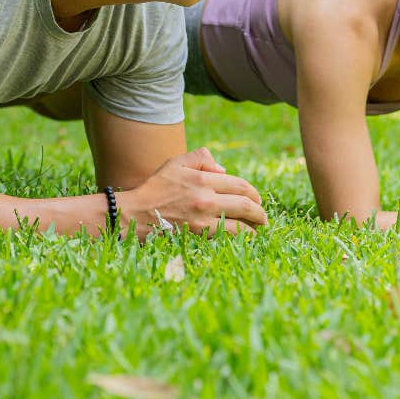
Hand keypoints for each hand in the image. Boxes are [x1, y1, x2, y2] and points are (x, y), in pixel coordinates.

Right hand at [117, 148, 266, 236]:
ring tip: (258, 230)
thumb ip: (201, 159)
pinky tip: (243, 240)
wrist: (136, 214)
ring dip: (254, 228)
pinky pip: (227, 237)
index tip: (257, 199)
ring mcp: (203, 218)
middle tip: (263, 217)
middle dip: (259, 212)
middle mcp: (206, 198)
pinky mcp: (198, 234)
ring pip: (240, 225)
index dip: (253, 193)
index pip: (239, 185)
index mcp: (202, 179)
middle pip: (245, 205)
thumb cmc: (155, 188)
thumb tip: (223, 170)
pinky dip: (240, 238)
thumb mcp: (175, 163)